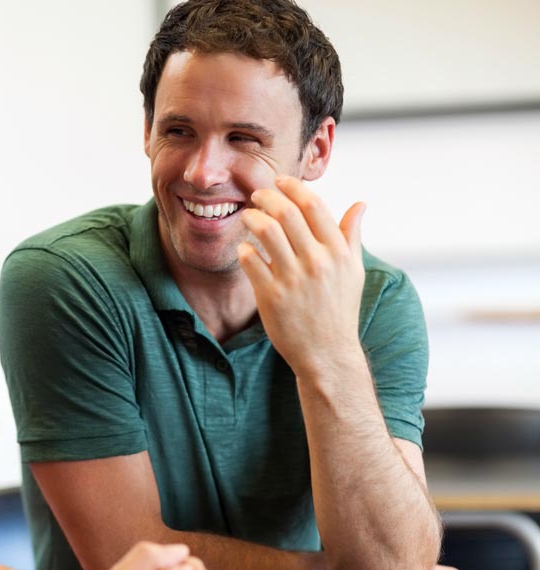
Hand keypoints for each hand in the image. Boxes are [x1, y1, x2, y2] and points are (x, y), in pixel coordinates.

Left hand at [237, 176, 366, 376]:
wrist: (327, 353)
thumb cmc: (340, 310)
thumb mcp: (354, 272)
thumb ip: (351, 236)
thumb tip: (361, 204)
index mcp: (339, 253)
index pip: (314, 206)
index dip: (293, 187)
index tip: (280, 181)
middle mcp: (317, 262)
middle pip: (287, 212)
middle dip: (267, 197)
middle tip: (257, 195)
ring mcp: (293, 279)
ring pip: (266, 231)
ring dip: (252, 217)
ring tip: (247, 216)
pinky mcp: (271, 296)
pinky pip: (251, 261)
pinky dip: (244, 249)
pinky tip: (245, 248)